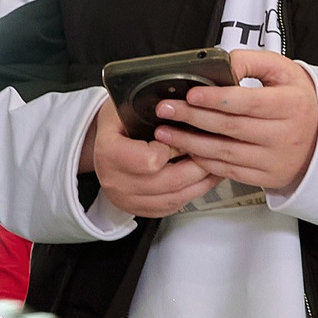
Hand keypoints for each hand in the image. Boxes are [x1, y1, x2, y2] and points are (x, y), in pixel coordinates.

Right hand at [81, 93, 215, 217]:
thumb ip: (148, 108)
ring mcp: (128, 200)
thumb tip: (182, 107)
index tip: (181, 135)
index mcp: (110, 154)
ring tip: (215, 164)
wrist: (102, 148)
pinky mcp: (141, 210)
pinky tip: (203, 179)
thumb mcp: (123, 107)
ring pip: (176, 197)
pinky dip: (193, 193)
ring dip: (201, 181)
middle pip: (170, 181)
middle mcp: (117, 182)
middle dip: (198, 165)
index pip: (150, 160)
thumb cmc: (115, 125)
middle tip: (214, 150)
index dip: (173, 147)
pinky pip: (173, 206)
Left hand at [158, 49, 317, 190]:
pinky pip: (229, 170)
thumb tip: (222, 64)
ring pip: (226, 152)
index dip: (217, 98)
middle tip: (167, 109)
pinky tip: (186, 149)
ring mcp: (275, 160)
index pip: (249, 102)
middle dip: (193, 117)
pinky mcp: (266, 177)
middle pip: (231, 127)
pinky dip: (204, 160)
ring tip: (165, 131)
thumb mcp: (284, 72)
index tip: (191, 93)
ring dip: (190, 142)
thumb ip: (252, 62)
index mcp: (291, 105)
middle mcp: (285, 135)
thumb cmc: (296, 101)